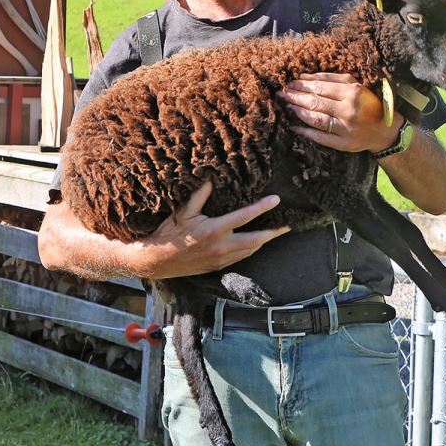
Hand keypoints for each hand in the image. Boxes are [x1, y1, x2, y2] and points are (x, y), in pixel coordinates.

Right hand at [142, 181, 289, 279]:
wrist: (158, 261)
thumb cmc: (170, 234)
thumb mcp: (182, 212)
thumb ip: (199, 196)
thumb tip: (210, 179)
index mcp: (215, 230)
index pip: (245, 216)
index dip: (262, 207)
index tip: (275, 199)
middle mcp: (222, 246)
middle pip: (256, 240)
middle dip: (273, 233)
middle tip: (287, 226)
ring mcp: (221, 259)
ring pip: (250, 250)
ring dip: (263, 242)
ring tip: (274, 233)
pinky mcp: (218, 267)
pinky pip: (240, 257)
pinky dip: (250, 249)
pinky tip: (253, 244)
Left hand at [278, 72, 401, 153]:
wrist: (385, 130)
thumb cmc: (368, 104)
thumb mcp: (356, 85)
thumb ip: (332, 78)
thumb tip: (305, 76)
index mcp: (353, 92)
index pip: (320, 87)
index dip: (302, 85)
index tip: (289, 83)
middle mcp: (349, 110)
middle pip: (315, 102)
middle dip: (295, 97)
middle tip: (281, 94)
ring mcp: (346, 128)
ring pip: (315, 119)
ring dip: (297, 112)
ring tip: (286, 106)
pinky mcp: (344, 144)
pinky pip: (320, 137)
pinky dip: (305, 131)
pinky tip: (293, 126)